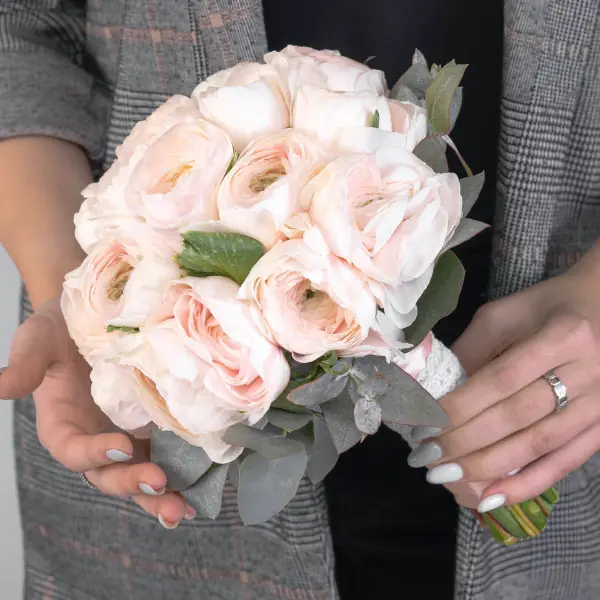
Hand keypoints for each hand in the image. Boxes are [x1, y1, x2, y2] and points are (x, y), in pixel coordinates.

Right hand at [0, 297, 194, 527]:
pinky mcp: (152, 427)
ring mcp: (125, 435)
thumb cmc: (59, 329)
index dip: (94, 454)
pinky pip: (165, 455)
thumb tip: (1, 386)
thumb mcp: (38, 340)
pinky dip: (181, 474)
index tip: (121, 446)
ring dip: (159, 495)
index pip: (73, 450)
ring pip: (138, 474)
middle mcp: (94, 438)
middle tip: (159, 484)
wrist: (93, 315)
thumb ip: (27, 364)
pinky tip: (200, 490)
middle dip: (132, 483)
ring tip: (183, 509)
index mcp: (63, 424)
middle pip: (108, 474)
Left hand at [407, 257, 599, 512]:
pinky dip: (527, 484)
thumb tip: (436, 393)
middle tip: (427, 456)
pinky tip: (491, 497)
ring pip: (539, 445)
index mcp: (562, 335)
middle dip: (466, 441)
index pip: (502, 379)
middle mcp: (589, 372)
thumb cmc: (546, 308)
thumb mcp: (503, 315)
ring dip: (488, 467)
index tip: (425, 424)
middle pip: (518, 417)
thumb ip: (472, 351)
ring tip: (447, 477)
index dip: (461, 406)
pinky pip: (564, 463)